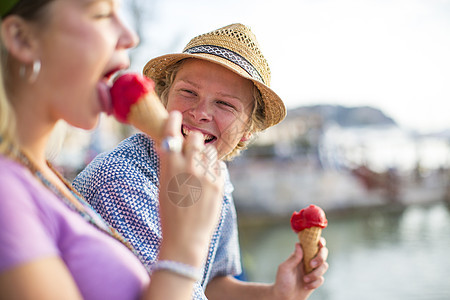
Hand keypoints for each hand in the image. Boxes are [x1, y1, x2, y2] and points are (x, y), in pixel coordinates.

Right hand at [157, 111, 223, 267]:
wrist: (186, 238)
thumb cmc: (170, 214)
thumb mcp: (163, 186)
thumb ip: (168, 164)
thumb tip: (166, 146)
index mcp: (170, 166)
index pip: (171, 133)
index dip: (173, 120)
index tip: (176, 115)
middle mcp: (188, 167)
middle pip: (196, 137)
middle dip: (194, 141)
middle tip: (192, 150)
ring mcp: (205, 175)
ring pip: (210, 151)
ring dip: (206, 155)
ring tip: (200, 170)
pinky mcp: (219, 184)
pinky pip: (219, 166)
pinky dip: (214, 169)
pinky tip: (208, 180)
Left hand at [271, 238, 328, 299]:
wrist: (284, 297)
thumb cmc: (282, 281)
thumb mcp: (285, 268)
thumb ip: (293, 257)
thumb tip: (299, 244)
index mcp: (300, 254)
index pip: (312, 244)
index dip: (318, 241)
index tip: (320, 243)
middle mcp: (308, 260)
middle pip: (323, 252)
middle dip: (320, 258)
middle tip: (311, 265)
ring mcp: (312, 270)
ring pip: (324, 266)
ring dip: (315, 274)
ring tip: (304, 280)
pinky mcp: (315, 280)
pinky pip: (321, 279)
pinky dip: (314, 283)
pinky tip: (306, 286)